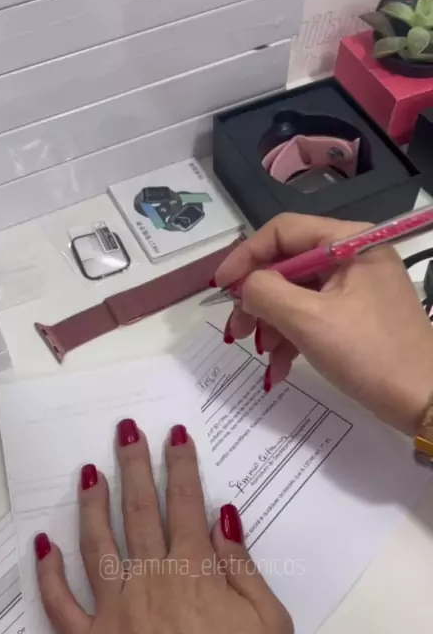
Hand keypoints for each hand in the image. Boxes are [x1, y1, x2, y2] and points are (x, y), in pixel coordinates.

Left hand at [35, 420, 293, 633]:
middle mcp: (152, 582)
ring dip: (92, 503)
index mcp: (197, 573)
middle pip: (139, 511)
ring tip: (88, 472)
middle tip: (125, 432)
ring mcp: (115, 614)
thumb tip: (226, 516)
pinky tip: (44, 546)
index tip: (173, 436)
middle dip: (133, 465)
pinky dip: (49, 573)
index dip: (180, 464)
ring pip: (97, 544)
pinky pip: (60, 604)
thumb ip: (243, 565)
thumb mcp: (271, 625)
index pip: (187, 504)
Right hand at [215, 213, 432, 434]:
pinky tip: (281, 369)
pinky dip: (293, 339)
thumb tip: (243, 285)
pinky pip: (313, 317)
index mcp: (349, 243)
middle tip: (236, 331)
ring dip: (273, 327)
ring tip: (263, 358)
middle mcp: (353, 257)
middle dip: (258, 301)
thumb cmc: (370, 355)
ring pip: (296, 296)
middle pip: (287, 266)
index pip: (283, 232)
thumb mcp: (309, 321)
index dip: (245, 256)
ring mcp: (356, 288)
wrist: (425, 401)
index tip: (220, 288)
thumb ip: (266, 293)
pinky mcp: (357, 317)